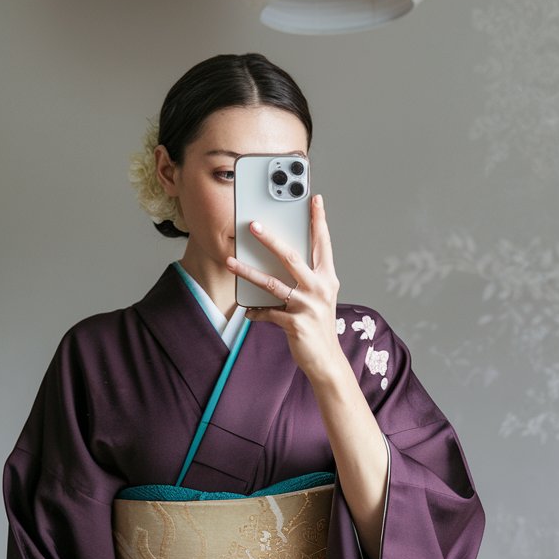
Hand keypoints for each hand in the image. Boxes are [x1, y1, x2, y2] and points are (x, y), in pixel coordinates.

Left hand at [225, 193, 343, 382]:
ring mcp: (307, 306)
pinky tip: (249, 311)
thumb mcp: (318, 297)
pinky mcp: (295, 323)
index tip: (314, 199)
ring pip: (271, 283)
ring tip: (231, 262)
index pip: (322, 243)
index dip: (318, 220)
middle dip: (270, 239)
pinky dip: (256, 311)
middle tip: (253, 224)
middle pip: (291, 256)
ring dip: (248, 272)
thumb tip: (279, 257)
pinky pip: (267, 312)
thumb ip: (305, 277)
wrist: (326, 360)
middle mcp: (319, 288)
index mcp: (327, 278)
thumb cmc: (319, 324)